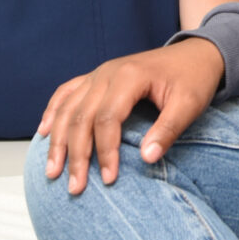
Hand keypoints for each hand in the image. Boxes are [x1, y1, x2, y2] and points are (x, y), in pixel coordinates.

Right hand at [37, 38, 225, 195]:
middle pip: (81, 117)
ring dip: (56, 140)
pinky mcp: (97, 77)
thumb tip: (146, 159)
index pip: (107, 119)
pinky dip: (52, 112)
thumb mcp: (190, 105)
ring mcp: (99, 73)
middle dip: (76, 155)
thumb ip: (168, 130)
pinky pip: (66, 93)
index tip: (109, 179)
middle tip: (75, 187)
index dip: (105, 152)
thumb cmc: (194, 79)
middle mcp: (107, 72)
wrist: (196, 53)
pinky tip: (42, 132)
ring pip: (68, 108)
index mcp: (129, 77)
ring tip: (52, 171)